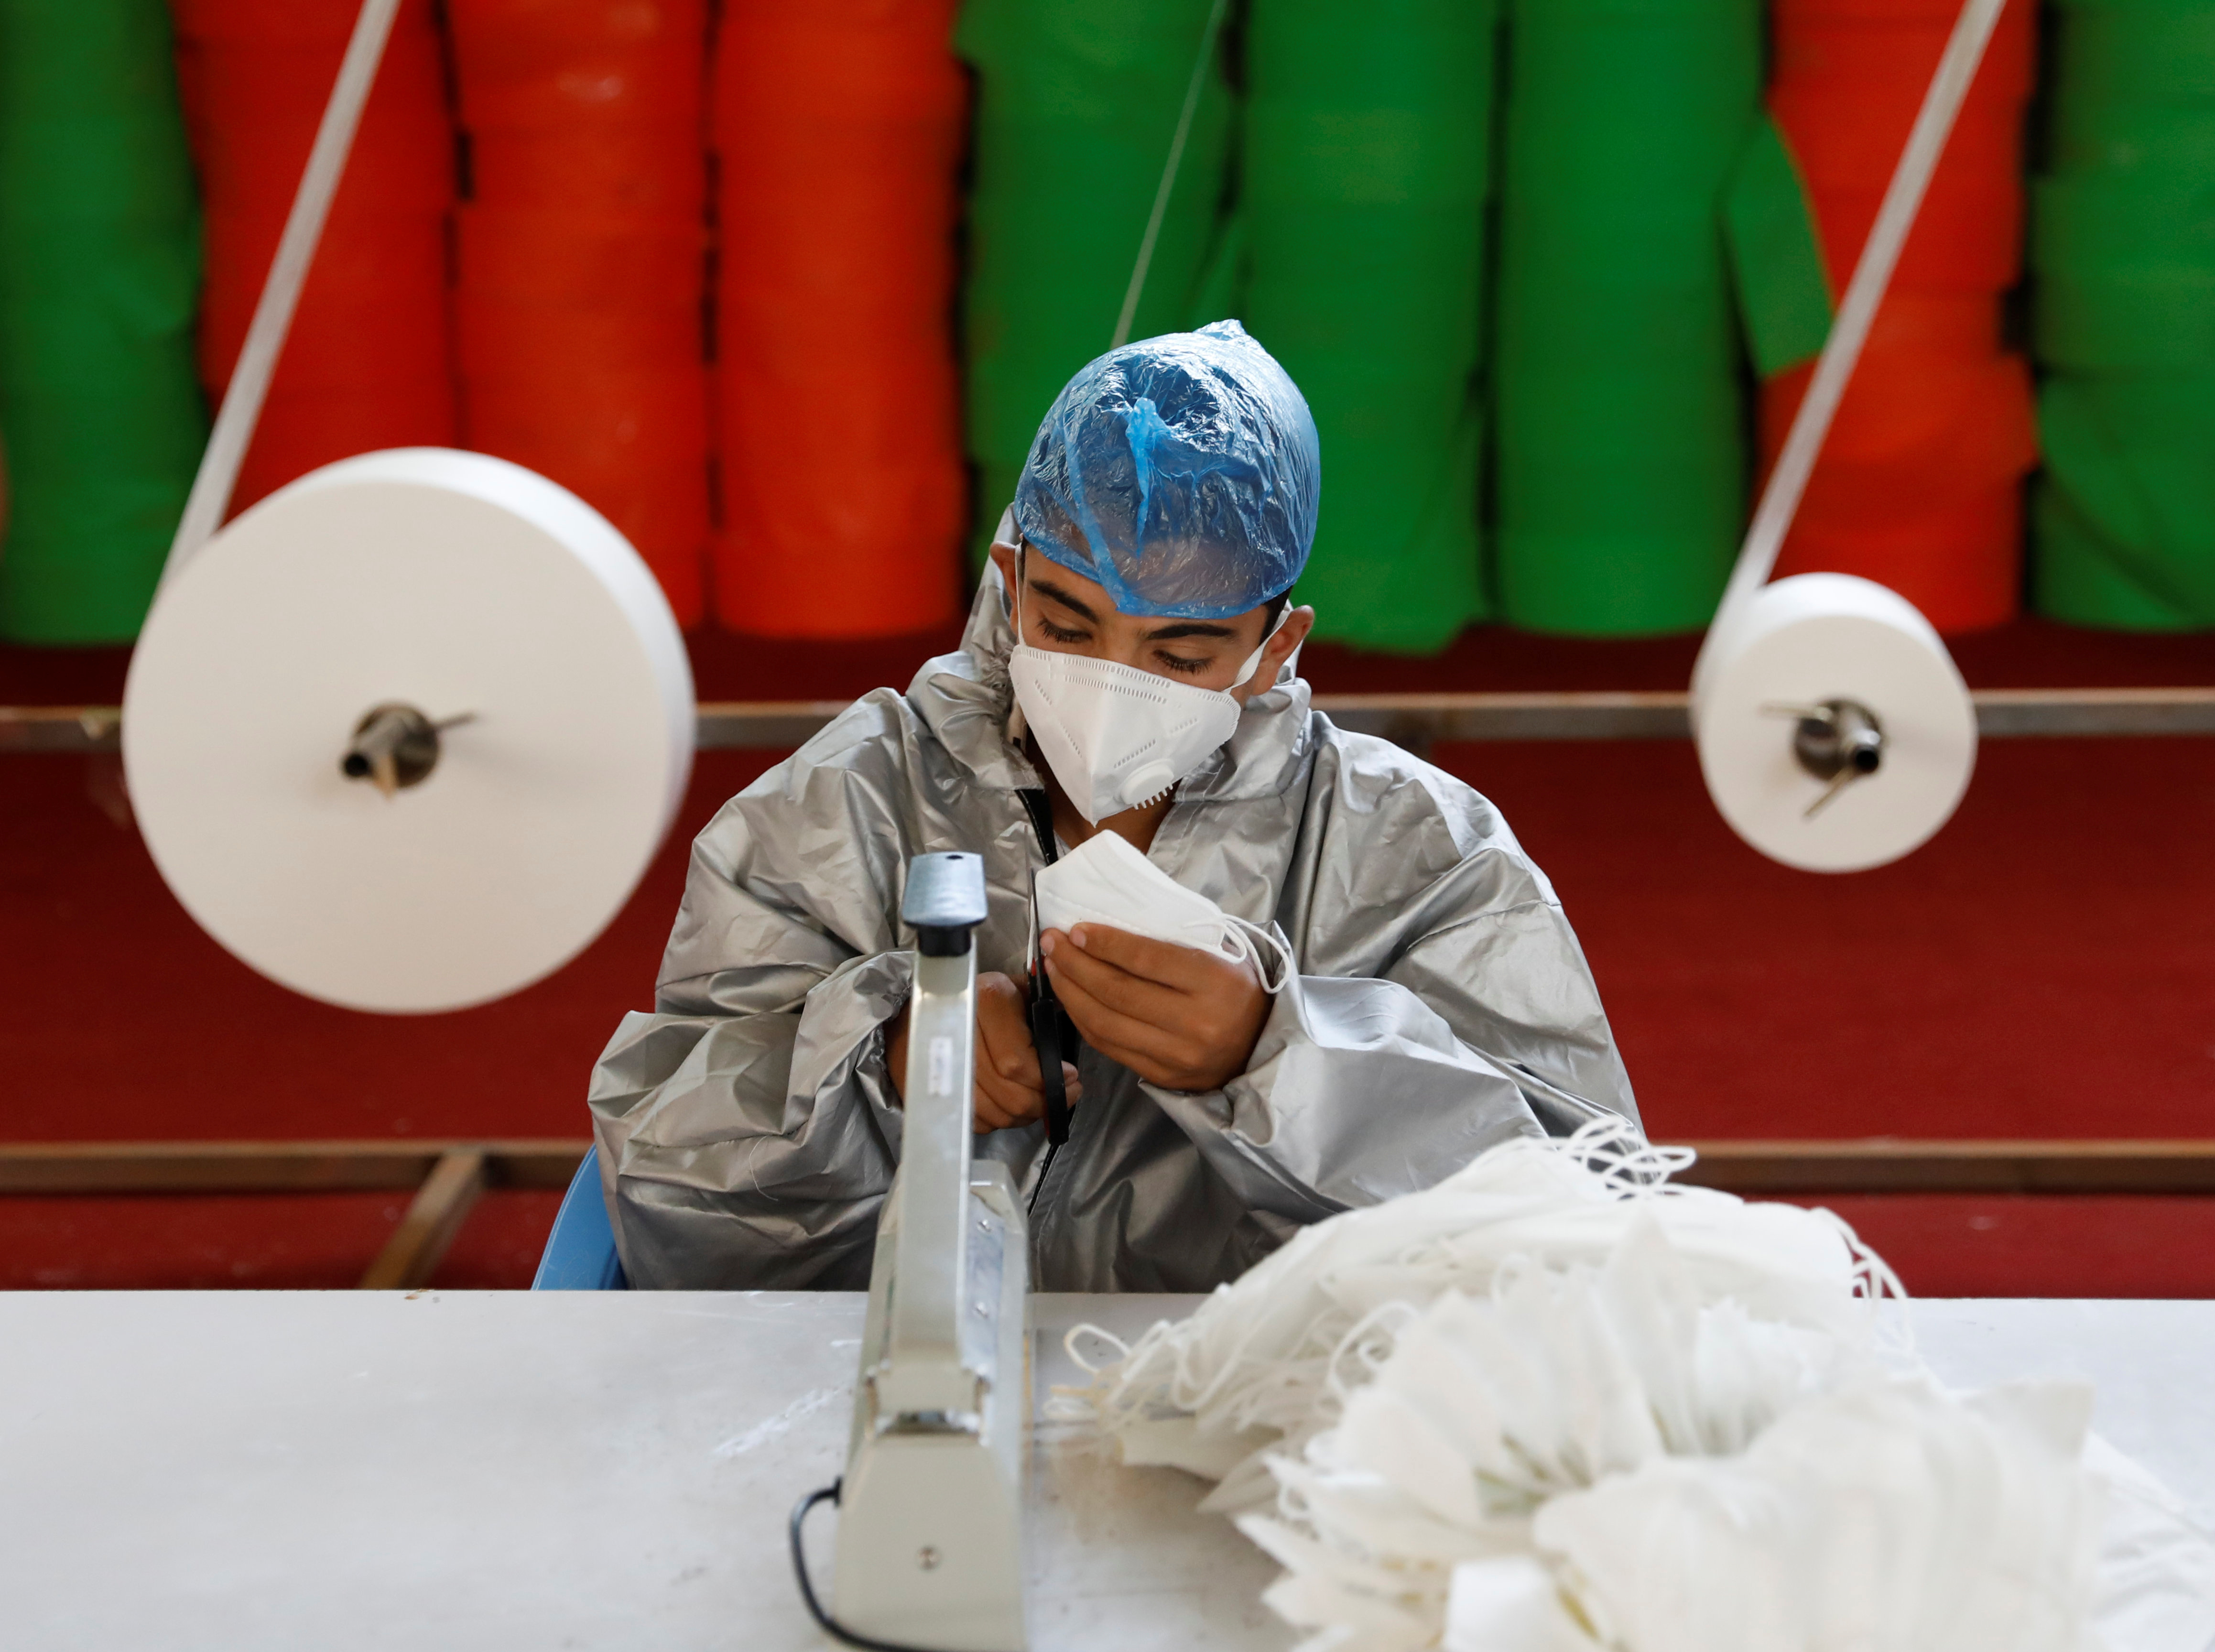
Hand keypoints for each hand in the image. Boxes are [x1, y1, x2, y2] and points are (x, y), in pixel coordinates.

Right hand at [885, 971, 1082, 1134]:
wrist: (925, 1009)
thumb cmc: (983, 998)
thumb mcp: (1016, 988)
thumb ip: (1046, 1003)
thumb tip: (1077, 1014)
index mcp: (987, 1003)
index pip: (1017, 1063)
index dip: (1048, 1079)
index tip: (1070, 1077)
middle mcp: (963, 1035)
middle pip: (1009, 1095)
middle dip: (1044, 1102)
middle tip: (1064, 1094)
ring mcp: (946, 1068)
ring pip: (996, 1114)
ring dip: (1025, 1115)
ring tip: (1041, 1101)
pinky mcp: (939, 1090)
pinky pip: (979, 1122)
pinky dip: (1000, 1120)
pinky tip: (1013, 1106)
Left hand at [1040, 924, 1269, 1092]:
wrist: (1263, 1047)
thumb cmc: (1237, 990)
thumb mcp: (1222, 954)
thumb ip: (1176, 940)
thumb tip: (1113, 921)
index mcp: (1216, 982)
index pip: (1146, 960)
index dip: (1105, 943)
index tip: (1076, 929)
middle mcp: (1197, 1023)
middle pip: (1118, 991)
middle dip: (1076, 964)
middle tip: (1053, 942)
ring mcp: (1178, 1055)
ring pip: (1106, 1023)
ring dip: (1071, 993)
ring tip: (1053, 968)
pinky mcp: (1163, 1076)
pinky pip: (1110, 1047)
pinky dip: (1083, 1021)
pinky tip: (1071, 999)